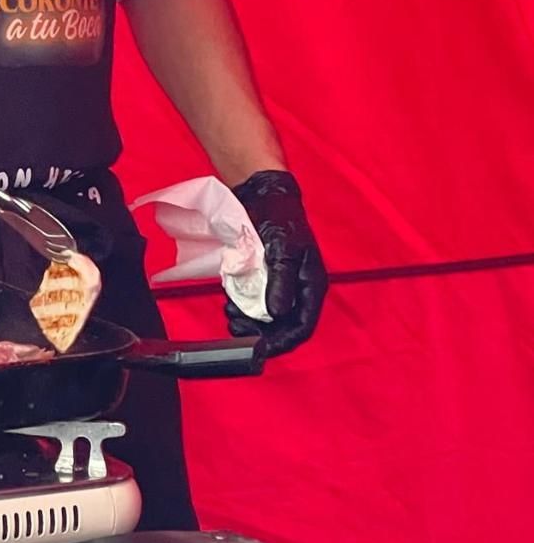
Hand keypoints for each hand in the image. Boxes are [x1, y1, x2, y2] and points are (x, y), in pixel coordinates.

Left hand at [226, 169, 326, 356]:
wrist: (262, 193)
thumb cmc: (280, 216)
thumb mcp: (284, 249)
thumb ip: (281, 282)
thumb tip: (277, 313)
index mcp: (312, 285)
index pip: (302, 326)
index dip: (282, 342)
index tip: (260, 349)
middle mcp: (298, 289)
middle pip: (283, 326)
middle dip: (260, 333)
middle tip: (235, 327)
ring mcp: (281, 284)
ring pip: (267, 318)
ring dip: (249, 322)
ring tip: (230, 314)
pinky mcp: (265, 278)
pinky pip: (256, 303)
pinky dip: (243, 308)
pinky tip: (230, 304)